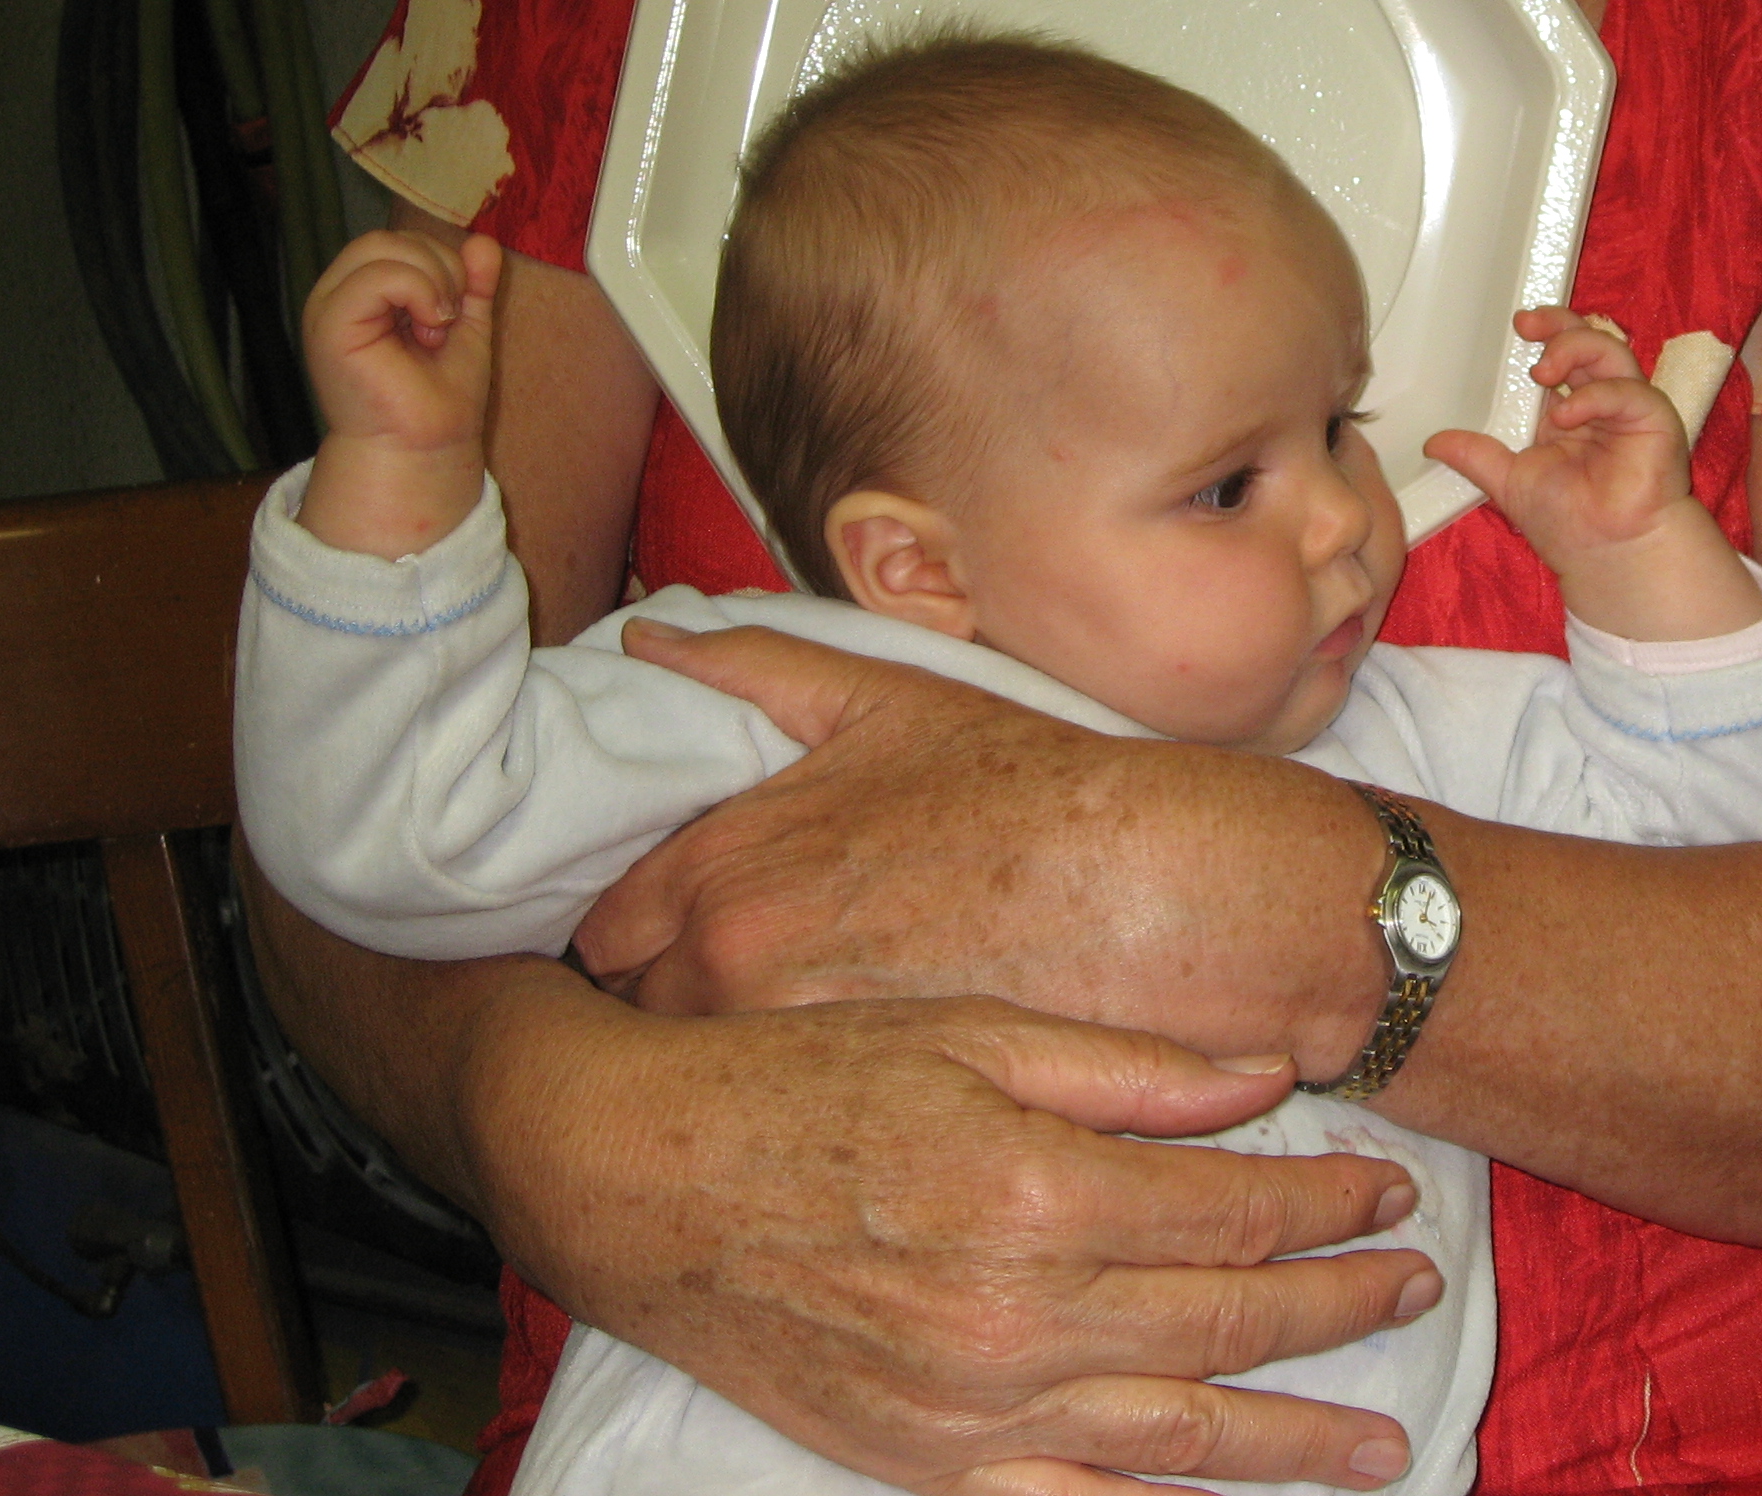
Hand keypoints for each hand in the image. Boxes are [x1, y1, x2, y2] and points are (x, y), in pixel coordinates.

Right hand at [295, 231, 502, 557]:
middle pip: (388, 238)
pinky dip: (416, 290)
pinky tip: (428, 327)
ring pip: (381, 246)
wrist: (426, 447)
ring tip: (436, 329)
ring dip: (431, 281)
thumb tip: (483, 241)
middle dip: (438, 268)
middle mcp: (339, 294)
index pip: (399, 241)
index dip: (441, 263)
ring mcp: (328, 307)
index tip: (453, 314)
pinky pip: (375, 276)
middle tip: (447, 320)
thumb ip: (472, 283)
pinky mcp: (329, 324)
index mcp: (364, 292)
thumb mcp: (465, 325)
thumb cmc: (439, 395)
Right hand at [495, 988, 1440, 1494]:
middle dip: (1337, 1307)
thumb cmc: (802, 1082)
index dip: (1327, 1203)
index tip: (1392, 1187)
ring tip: (1378, 1448)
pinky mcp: (919, 1460)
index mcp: (1037, 1194)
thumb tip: (1270, 1081)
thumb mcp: (969, 1033)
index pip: (1230, 1213)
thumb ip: (1129, 1070)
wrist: (637, 1175)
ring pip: (1173, 1435)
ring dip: (1289, 1440)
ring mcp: (968, 1408)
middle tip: (1416, 1288)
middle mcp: (1014, 1317)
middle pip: (1224, 1324)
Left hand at [576, 622, 1388, 1080]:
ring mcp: (793, 1051)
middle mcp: (731, 965)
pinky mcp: (862, 1116)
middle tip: (734, 989)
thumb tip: (646, 635)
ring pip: (703, 1079)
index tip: (678, 932)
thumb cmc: (1030, 791)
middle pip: (635, 1015)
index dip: (638, 930)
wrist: (1157, 888)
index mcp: (721, 868)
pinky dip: (795, 1108)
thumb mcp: (886, 702)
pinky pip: (783, 1126)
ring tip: (785, 1041)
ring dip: (723, 1062)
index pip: (605, 931)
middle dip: (663, 1003)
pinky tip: (840, 1085)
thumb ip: (752, 667)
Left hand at [1424, 310, 1761, 640]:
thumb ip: (1476, 456)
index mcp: (1568, 411)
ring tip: (1542, 370)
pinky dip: (1594, 396)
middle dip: (1557, 324)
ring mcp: (1628, 408)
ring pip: (1610, 351)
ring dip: (1574, 348)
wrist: (1607, 556)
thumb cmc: (1571, 524)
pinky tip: (1566, 415)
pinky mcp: (1653, 420)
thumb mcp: (1510, 482)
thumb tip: (1434, 442)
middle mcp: (1600, 402)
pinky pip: (1626, 391)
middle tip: (1526, 325)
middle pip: (1586, 339)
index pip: (1559, 355)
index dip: (1542, 334)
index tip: (1516, 327)